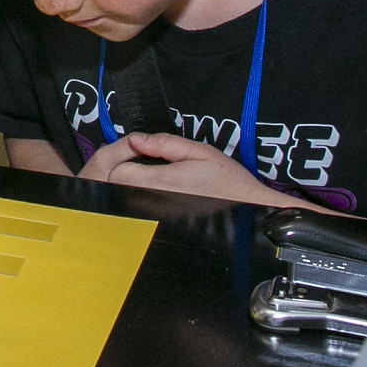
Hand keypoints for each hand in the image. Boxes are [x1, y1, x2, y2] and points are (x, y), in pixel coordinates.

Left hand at [79, 132, 308, 206]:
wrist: (250, 214)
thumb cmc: (228, 182)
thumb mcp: (200, 152)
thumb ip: (165, 144)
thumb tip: (135, 139)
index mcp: (158, 183)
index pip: (117, 171)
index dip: (123, 157)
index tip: (139, 151)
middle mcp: (152, 204)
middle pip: (117, 186)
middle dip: (124, 170)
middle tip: (144, 160)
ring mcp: (155, 217)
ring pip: (125, 198)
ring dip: (131, 184)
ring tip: (153, 174)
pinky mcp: (160, 226)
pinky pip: (138, 209)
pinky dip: (140, 197)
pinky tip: (159, 191)